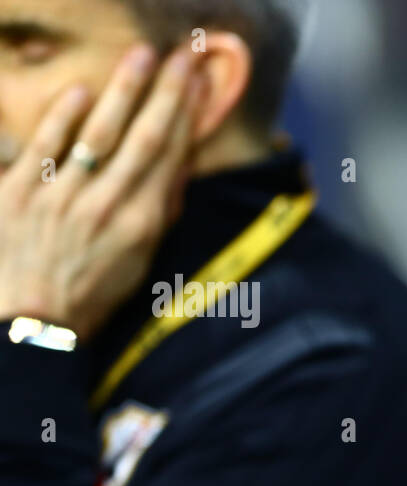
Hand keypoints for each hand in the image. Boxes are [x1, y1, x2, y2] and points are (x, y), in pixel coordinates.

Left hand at [0, 43, 205, 341]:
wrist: (37, 320)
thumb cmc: (97, 291)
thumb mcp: (141, 257)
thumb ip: (159, 208)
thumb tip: (179, 165)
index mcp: (140, 224)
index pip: (170, 158)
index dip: (187, 118)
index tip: (200, 84)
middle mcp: (106, 207)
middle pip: (143, 139)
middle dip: (166, 93)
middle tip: (183, 57)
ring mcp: (60, 198)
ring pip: (98, 134)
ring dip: (122, 91)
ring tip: (141, 56)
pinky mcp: (18, 195)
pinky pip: (45, 148)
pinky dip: (62, 118)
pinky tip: (80, 92)